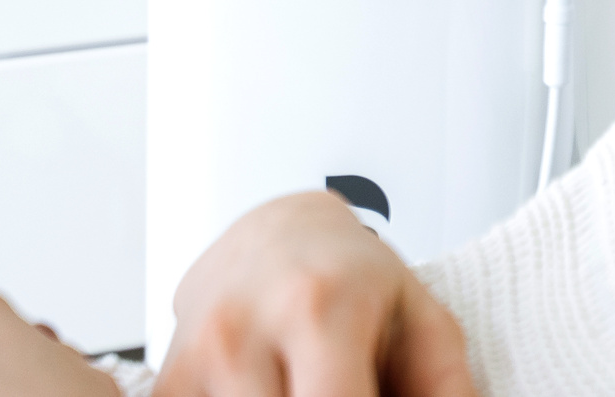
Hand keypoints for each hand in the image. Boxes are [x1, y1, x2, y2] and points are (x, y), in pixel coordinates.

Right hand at [156, 191, 473, 396]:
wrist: (273, 233)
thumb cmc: (354, 277)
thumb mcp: (423, 319)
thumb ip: (447, 386)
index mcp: (319, 308)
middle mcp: (244, 331)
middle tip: (352, 390)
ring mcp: (195, 359)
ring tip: (317, 383)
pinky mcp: (167, 384)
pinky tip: (279, 387)